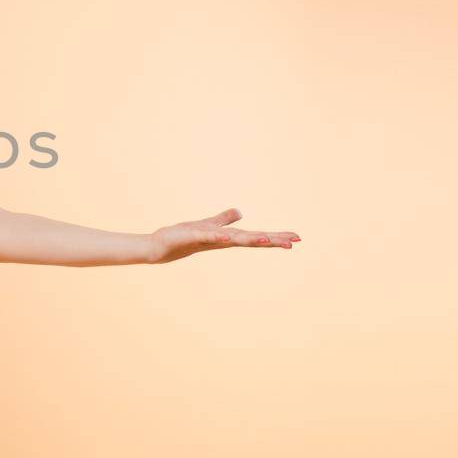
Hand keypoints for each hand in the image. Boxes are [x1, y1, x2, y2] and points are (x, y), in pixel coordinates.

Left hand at [146, 208, 299, 264]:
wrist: (160, 246)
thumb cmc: (183, 237)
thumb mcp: (208, 224)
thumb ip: (224, 219)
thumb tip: (240, 212)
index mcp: (227, 238)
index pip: (255, 236)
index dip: (275, 237)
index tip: (297, 238)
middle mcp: (221, 241)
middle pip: (251, 240)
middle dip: (272, 240)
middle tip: (294, 242)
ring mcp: (209, 240)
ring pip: (234, 240)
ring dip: (251, 239)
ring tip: (268, 239)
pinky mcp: (194, 237)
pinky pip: (209, 237)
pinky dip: (218, 236)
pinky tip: (227, 237)